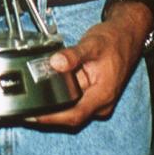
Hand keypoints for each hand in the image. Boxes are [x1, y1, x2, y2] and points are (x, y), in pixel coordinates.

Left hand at [30, 1, 148, 128]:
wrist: (126, 35)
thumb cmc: (114, 40)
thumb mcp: (92, 44)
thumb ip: (73, 55)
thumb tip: (55, 63)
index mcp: (103, 94)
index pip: (75, 115)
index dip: (53, 118)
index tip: (34, 116)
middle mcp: (102, 103)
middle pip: (71, 115)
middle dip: (49, 112)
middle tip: (26, 106)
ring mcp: (98, 100)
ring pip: (72, 107)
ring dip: (55, 103)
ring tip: (34, 96)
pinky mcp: (94, 95)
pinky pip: (76, 100)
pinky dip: (62, 95)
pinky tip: (50, 88)